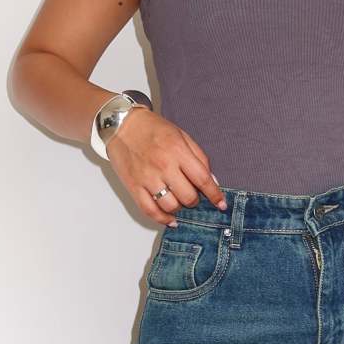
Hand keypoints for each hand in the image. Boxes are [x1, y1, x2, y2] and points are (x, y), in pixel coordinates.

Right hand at [106, 111, 228, 224]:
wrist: (122, 124)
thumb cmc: (152, 129)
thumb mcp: (181, 136)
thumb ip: (199, 158)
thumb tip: (212, 181)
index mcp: (178, 151)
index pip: (203, 179)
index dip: (215, 195)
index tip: (221, 204)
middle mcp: (163, 165)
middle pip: (188, 197)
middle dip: (195, 201)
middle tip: (193, 196)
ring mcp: (147, 178)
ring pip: (171, 206)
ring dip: (179, 209)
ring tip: (179, 202)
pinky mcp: (134, 186)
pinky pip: (150, 211)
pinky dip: (162, 219)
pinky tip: (170, 219)